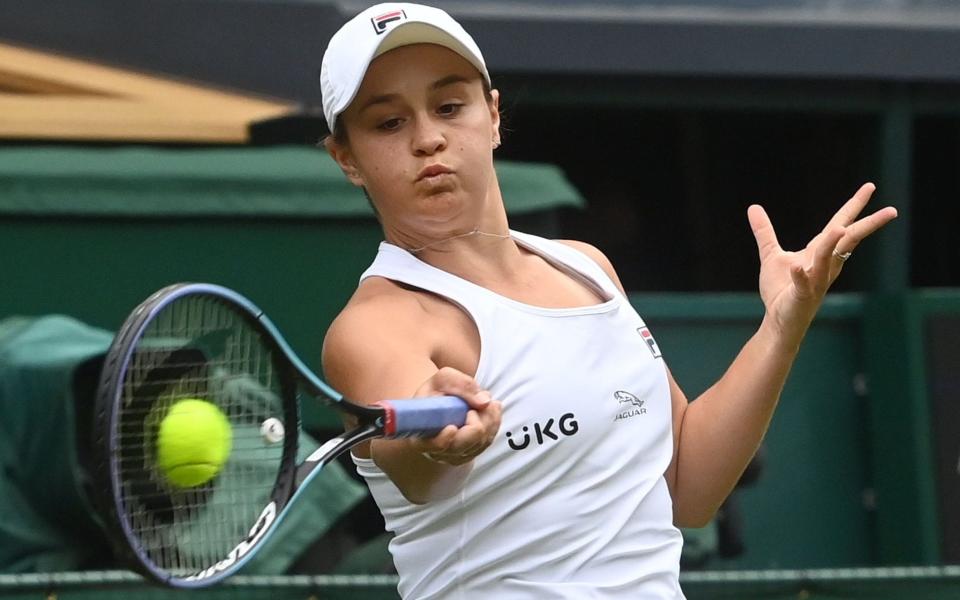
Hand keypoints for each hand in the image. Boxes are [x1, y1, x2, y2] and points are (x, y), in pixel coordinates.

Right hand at [408, 367, 501, 465]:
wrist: (440, 400)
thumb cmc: (438, 390)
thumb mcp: (444, 379)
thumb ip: (462, 385)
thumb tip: (484, 402)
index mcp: (421, 437)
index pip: (432, 447)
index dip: (443, 440)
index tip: (452, 427)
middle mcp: (437, 452)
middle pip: (464, 445)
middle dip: (476, 421)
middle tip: (475, 402)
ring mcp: (456, 456)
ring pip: (480, 442)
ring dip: (488, 418)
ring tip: (484, 398)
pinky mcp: (471, 453)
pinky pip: (488, 440)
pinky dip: (494, 421)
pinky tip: (492, 407)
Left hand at [748, 183, 897, 342]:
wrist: (778, 322)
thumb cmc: (781, 290)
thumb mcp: (772, 255)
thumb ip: (765, 232)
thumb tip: (754, 207)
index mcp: (819, 253)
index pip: (840, 225)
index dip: (853, 206)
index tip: (870, 187)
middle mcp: (823, 265)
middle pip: (848, 241)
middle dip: (868, 225)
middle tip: (891, 210)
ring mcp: (815, 282)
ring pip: (827, 260)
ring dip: (832, 245)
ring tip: (839, 228)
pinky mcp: (801, 296)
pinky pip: (803, 284)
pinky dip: (800, 276)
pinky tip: (797, 267)